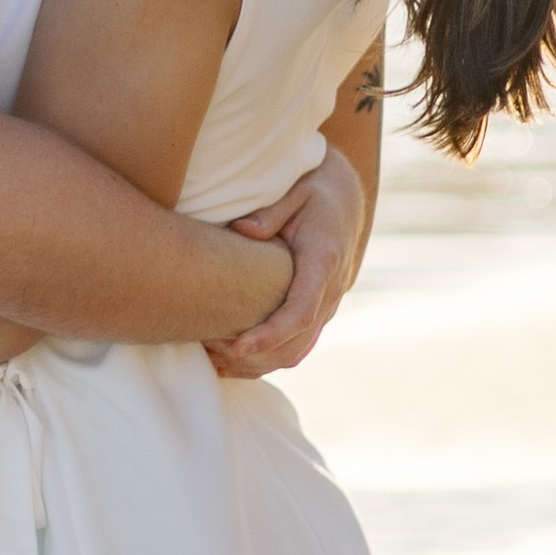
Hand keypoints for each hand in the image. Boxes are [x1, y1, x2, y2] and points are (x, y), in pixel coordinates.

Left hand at [205, 149, 368, 377]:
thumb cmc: (314, 193)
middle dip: (254, 355)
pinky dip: (263, 361)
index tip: (238, 345)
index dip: (270, 333)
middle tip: (210, 349)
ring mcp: (326, 307)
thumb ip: (271, 212)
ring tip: (213, 356)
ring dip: (256, 363)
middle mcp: (330, 291)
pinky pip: (294, 349)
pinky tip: (228, 360)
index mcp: (324, 262)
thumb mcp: (295, 191)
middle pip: (296, 343)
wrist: (345, 202)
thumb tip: (243, 229)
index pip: (301, 311)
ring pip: (294, 353)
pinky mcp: (316, 315)